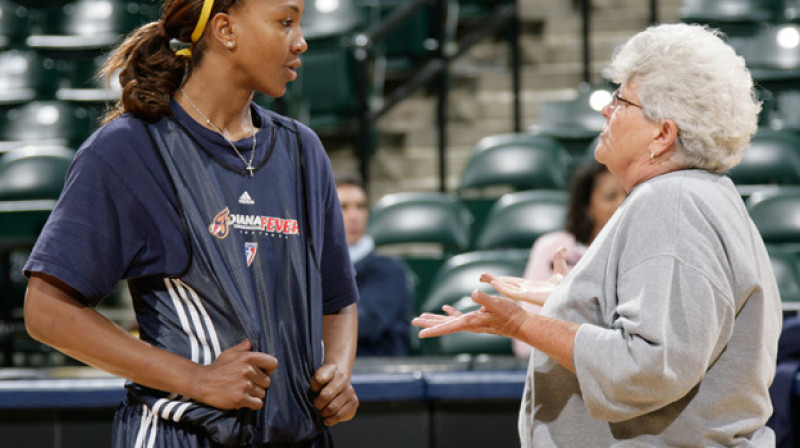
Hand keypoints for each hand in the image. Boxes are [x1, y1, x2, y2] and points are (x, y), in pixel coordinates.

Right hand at [189, 339, 277, 410]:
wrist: (201, 382)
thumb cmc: (218, 367)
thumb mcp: (230, 353)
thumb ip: (243, 347)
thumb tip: (251, 342)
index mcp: (248, 357)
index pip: (273, 363)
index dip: (269, 369)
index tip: (261, 372)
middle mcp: (248, 370)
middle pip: (267, 381)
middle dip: (259, 384)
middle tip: (246, 383)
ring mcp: (244, 385)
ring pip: (262, 393)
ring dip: (254, 394)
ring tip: (242, 390)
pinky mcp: (240, 398)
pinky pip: (258, 404)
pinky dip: (252, 404)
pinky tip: (244, 399)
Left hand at [310, 364, 358, 425]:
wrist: (338, 384)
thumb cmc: (324, 383)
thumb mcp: (316, 378)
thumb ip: (315, 382)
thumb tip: (317, 390)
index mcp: (332, 370)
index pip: (319, 378)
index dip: (314, 387)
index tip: (314, 391)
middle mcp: (343, 379)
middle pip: (325, 396)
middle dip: (318, 404)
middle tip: (317, 405)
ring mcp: (350, 391)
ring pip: (333, 408)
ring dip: (324, 413)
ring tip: (322, 412)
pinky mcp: (354, 403)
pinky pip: (340, 416)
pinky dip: (331, 420)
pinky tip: (328, 417)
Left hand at [412, 289, 527, 338]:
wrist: (520, 324)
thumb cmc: (509, 314)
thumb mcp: (497, 304)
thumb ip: (485, 299)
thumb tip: (473, 293)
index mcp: (470, 322)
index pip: (448, 327)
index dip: (433, 330)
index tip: (420, 335)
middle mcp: (468, 324)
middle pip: (444, 325)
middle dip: (429, 324)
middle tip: (414, 321)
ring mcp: (472, 322)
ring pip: (449, 321)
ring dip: (436, 319)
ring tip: (422, 317)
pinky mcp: (477, 318)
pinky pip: (459, 316)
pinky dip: (450, 312)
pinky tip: (445, 308)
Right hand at [479, 247, 569, 305]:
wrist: (571, 297)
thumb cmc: (568, 290)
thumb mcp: (562, 272)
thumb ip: (558, 260)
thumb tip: (562, 247)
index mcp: (532, 286)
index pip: (514, 282)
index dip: (503, 279)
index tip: (493, 276)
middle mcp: (526, 290)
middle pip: (506, 284)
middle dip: (494, 280)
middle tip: (481, 276)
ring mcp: (526, 294)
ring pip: (505, 287)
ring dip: (493, 281)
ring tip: (481, 276)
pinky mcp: (527, 297)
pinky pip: (511, 292)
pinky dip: (501, 287)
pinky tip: (493, 281)